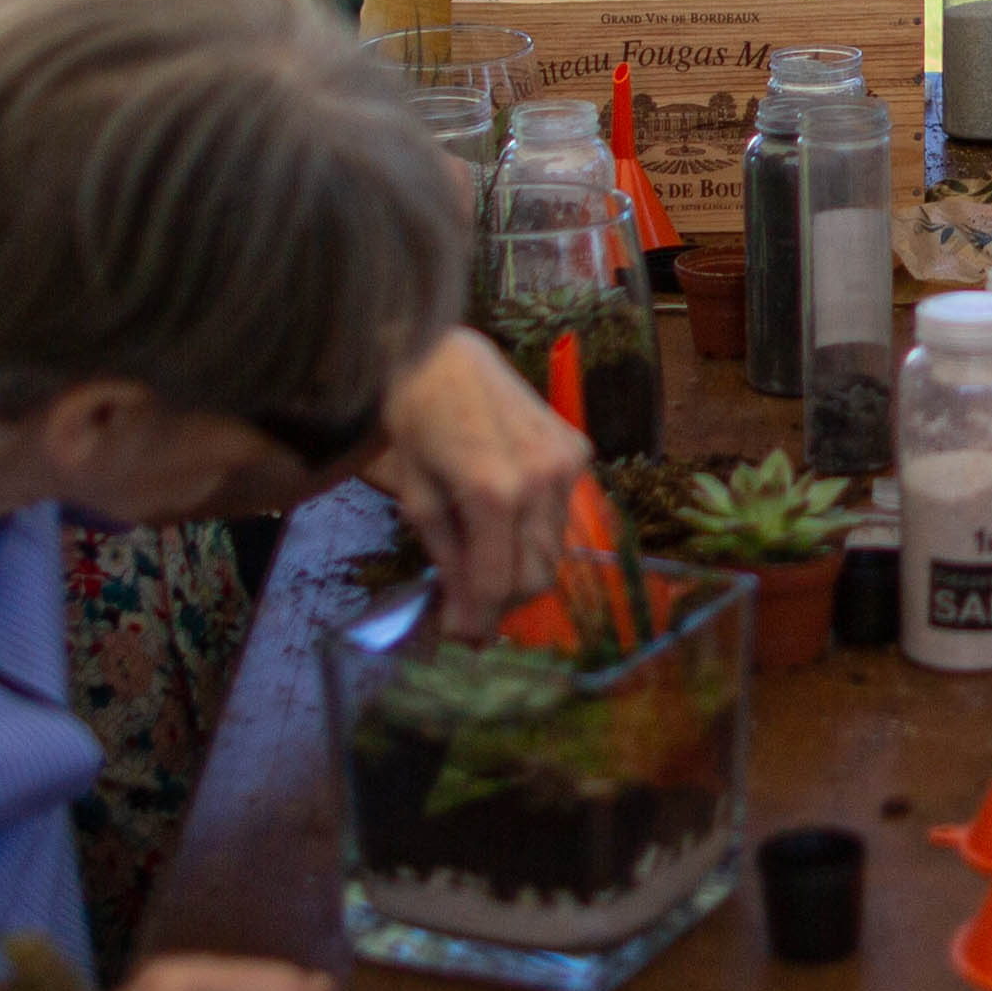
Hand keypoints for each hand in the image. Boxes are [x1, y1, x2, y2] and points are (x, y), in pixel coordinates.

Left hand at [362, 326, 593, 640]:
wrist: (442, 352)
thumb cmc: (414, 421)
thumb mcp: (415, 497)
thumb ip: (447, 560)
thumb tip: (463, 621)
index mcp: (492, 492)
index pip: (497, 584)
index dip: (478, 620)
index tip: (460, 638)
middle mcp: (540, 479)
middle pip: (536, 576)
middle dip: (502, 601)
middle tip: (469, 605)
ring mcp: (565, 462)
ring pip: (555, 550)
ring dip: (521, 567)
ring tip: (484, 557)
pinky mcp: (576, 448)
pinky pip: (564, 514)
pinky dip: (537, 529)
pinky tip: (507, 512)